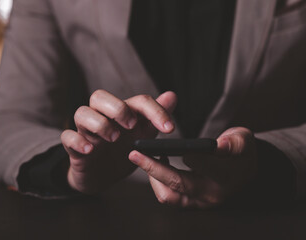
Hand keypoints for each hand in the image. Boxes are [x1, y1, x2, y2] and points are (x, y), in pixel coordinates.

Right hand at [61, 90, 176, 193]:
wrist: (101, 176)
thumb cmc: (122, 152)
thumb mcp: (143, 137)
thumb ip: (155, 118)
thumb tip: (172, 95)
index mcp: (122, 113)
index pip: (136, 101)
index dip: (155, 111)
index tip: (170, 129)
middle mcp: (102, 117)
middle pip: (99, 96)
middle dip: (117, 108)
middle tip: (131, 125)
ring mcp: (86, 132)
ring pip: (81, 113)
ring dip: (98, 123)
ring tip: (113, 138)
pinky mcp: (74, 148)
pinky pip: (67, 137)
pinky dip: (77, 141)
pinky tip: (90, 149)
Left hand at [129, 127, 257, 207]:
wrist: (245, 171)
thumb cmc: (241, 152)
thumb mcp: (243, 140)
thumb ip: (233, 143)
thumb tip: (219, 146)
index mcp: (226, 176)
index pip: (203, 166)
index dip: (185, 156)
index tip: (167, 146)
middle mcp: (211, 193)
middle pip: (178, 184)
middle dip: (153, 168)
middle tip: (135, 153)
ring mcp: (200, 202)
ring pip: (169, 195)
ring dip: (152, 177)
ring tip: (143, 158)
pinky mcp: (191, 203)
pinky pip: (169, 197)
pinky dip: (158, 182)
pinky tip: (156, 164)